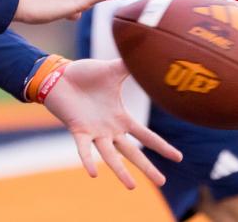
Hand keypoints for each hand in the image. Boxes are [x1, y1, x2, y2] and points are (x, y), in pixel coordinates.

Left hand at [42, 58, 182, 188]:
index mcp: (119, 118)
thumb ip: (130, 65)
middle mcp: (109, 130)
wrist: (59, 76)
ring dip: (121, 171)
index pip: (145, 135)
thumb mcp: (112, 70)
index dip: (161, 146)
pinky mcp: (78, 130)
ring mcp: (94, 132)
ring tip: (132, 187)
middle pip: (132, 152)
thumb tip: (150, 51)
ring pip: (110, 156)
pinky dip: (87, 160)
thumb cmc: (84, 75)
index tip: (178, 158)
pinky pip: (84, 148)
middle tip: (162, 183)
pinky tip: (94, 173)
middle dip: (147, 167)